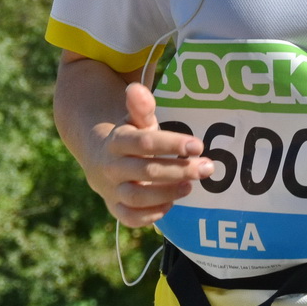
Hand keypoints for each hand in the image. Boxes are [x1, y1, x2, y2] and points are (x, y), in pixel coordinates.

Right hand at [87, 82, 213, 227]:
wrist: (100, 161)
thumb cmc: (130, 139)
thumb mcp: (136, 121)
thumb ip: (141, 106)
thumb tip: (136, 88)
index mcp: (117, 141)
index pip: (145, 142)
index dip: (172, 144)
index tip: (198, 145)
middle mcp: (112, 166)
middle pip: (146, 171)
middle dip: (179, 170)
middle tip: (206, 167)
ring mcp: (112, 189)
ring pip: (137, 197)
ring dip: (167, 194)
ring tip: (191, 185)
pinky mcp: (115, 208)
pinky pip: (130, 217)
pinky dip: (151, 215)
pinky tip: (171, 204)